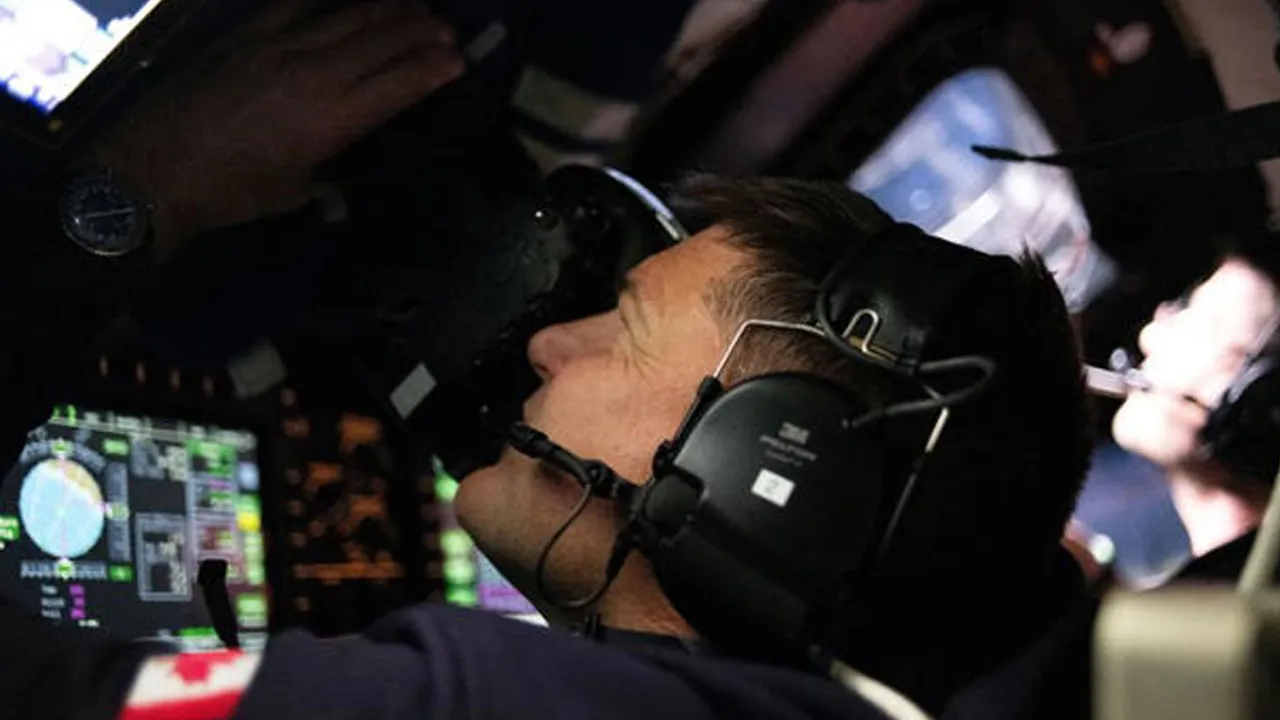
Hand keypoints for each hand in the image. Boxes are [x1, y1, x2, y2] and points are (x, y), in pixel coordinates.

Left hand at [93, 0, 464, 256]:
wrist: (157, 166)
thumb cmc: (231, 193)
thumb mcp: (294, 191)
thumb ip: (326, 174)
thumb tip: (342, 179)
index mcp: (335, 119)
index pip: (400, 83)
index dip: (434, 68)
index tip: (458, 60)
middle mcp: (316, 74)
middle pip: (381, 40)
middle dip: (421, 31)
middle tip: (446, 28)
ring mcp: (279, 46)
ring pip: (346, 16)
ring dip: (385, 9)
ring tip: (411, 6)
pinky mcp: (246, 34)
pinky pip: (295, 4)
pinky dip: (327, 1)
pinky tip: (343, 0)